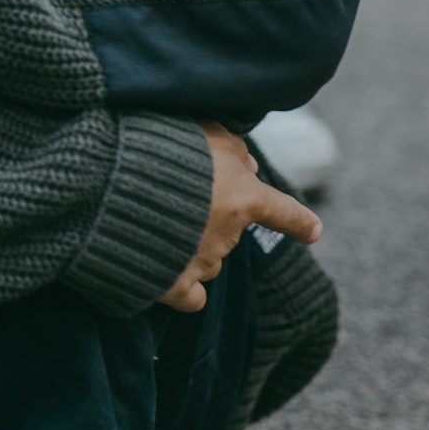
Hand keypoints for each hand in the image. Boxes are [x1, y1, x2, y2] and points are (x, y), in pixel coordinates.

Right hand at [158, 123, 322, 313]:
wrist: (114, 183)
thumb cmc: (158, 147)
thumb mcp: (204, 131)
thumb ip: (231, 148)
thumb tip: (250, 166)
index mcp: (241, 197)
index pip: (282, 211)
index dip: (299, 221)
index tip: (314, 231)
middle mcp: (227, 234)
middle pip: (229, 231)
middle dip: (209, 217)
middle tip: (174, 195)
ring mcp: (201, 262)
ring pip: (209, 261)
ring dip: (193, 247)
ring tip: (157, 225)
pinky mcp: (172, 285)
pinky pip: (192, 298)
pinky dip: (184, 287)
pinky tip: (167, 272)